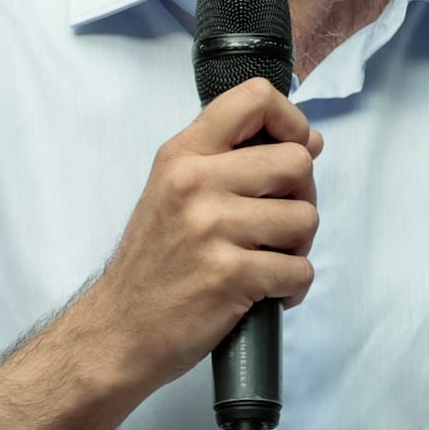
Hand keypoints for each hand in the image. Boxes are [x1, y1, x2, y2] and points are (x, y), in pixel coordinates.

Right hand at [79, 82, 319, 399]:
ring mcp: (212, 228)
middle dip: (302, 197)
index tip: (294, 150)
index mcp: (182, 155)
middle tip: (277, 226)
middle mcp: (195, 182)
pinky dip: (292, 288)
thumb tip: (310, 142)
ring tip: (265, 262)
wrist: (118, 331)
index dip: (292, 121)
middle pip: (297, 162)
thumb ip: (233, 161)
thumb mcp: (175, 191)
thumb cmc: (153, 264)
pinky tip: (263, 294)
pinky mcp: (229, 275)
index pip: (256, 97)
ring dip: (297, 248)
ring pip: (306, 218)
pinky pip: (299, 269)